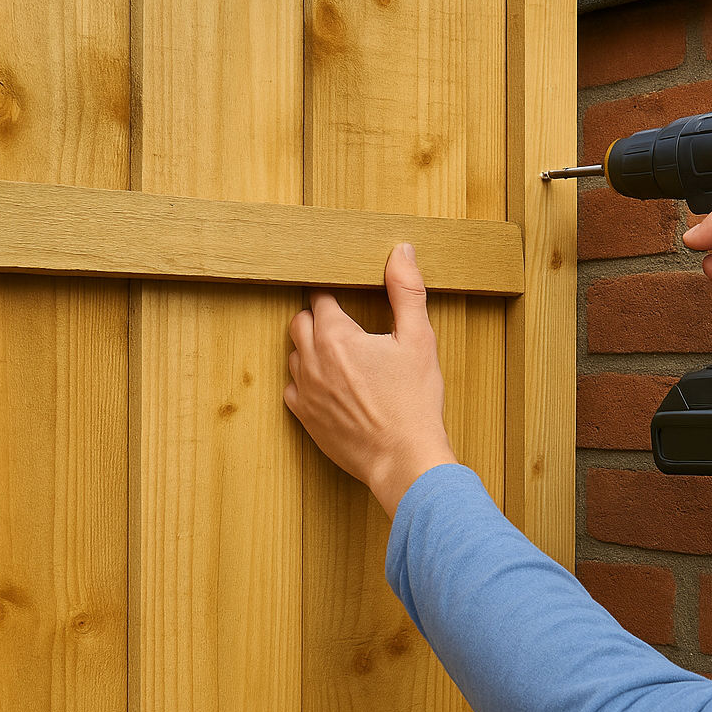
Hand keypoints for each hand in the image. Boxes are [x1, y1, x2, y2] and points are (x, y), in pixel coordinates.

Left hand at [284, 244, 457, 516]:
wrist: (403, 459)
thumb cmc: (413, 402)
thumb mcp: (419, 339)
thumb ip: (406, 291)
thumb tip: (400, 252)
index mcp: (336, 336)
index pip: (320, 298)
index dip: (334, 294)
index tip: (346, 297)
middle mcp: (312, 361)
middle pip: (300, 322)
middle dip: (318, 318)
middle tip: (345, 324)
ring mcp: (304, 392)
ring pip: (294, 355)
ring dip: (311, 349)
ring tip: (340, 355)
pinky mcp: (305, 418)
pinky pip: (292, 389)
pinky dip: (306, 382)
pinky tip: (331, 386)